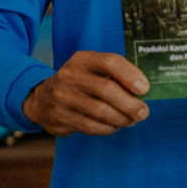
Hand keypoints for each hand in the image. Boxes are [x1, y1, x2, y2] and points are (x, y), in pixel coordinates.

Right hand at [21, 51, 149, 136]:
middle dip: (130, 104)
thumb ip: (116, 75)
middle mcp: (70, 76)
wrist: (41, 98)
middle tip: (143, 112)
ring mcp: (62, 97)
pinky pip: (90, 126)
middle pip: (107, 90)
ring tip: (132, 120)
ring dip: (121, 118)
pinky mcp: (59, 117)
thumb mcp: (93, 70)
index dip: (130, 75)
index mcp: (83, 59)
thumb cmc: (81, 82)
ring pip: (100, 111)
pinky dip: (108, 128)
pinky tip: (115, 126)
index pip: (110, 62)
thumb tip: (145, 92)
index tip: (145, 89)